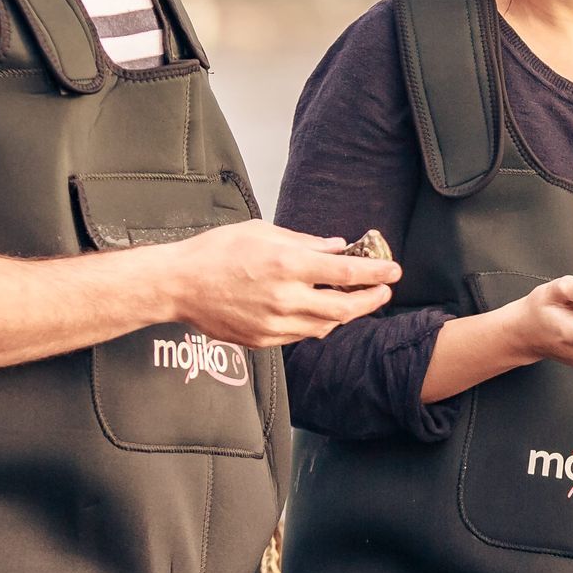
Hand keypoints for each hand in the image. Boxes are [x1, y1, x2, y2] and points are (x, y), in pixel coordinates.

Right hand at [164, 220, 400, 348]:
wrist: (178, 285)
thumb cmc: (217, 251)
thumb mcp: (263, 232)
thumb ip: (305, 242)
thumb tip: (337, 247)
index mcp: (287, 264)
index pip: (346, 274)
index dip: (376, 273)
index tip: (394, 270)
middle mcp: (285, 298)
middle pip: (344, 308)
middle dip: (371, 300)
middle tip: (383, 291)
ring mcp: (274, 323)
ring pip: (325, 326)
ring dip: (345, 314)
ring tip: (354, 300)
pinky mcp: (263, 340)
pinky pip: (301, 335)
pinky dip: (318, 324)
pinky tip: (321, 313)